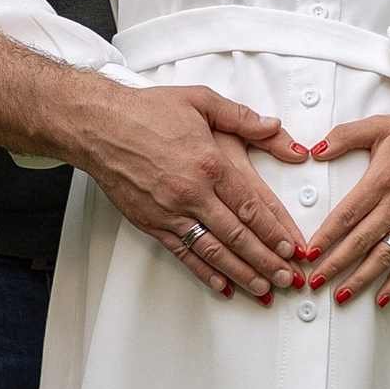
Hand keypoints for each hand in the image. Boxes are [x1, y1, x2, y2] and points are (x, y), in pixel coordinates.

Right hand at [63, 78, 306, 298]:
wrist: (98, 126)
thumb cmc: (145, 111)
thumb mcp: (200, 100)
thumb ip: (241, 116)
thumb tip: (274, 126)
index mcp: (209, 163)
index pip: (251, 206)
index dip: (274, 231)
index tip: (291, 246)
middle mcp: (191, 193)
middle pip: (237, 235)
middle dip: (266, 260)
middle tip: (287, 277)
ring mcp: (170, 212)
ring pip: (213, 251)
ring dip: (241, 273)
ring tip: (263, 287)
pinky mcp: (151, 223)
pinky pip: (183, 253)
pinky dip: (204, 272)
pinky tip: (222, 285)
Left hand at [299, 109, 389, 306]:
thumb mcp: (379, 125)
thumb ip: (344, 136)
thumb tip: (316, 150)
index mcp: (381, 181)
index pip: (347, 215)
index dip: (326, 236)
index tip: (309, 252)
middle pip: (360, 241)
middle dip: (335, 264)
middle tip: (314, 281)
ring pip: (383, 257)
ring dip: (361, 279)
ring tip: (341, 295)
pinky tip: (382, 298)